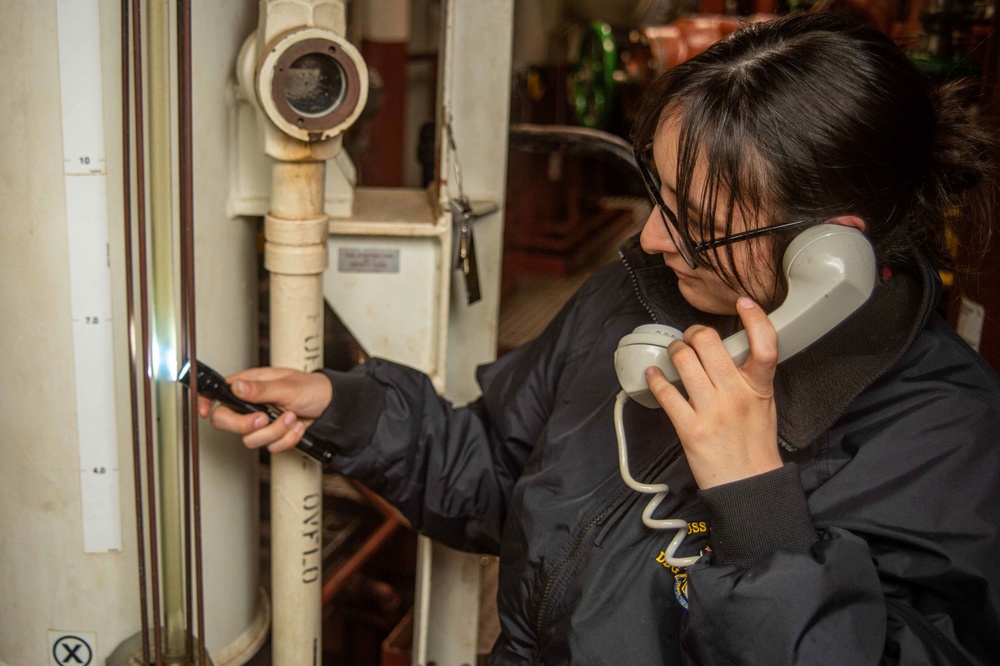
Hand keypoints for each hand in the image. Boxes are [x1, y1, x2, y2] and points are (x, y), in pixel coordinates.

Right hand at [196, 367, 332, 453]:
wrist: (333, 408)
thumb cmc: (313, 388)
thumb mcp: (288, 386)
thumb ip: (261, 389)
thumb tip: (237, 386)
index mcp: (251, 385)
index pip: (219, 391)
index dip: (205, 400)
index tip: (202, 409)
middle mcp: (252, 404)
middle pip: (226, 421)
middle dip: (246, 424)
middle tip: (263, 418)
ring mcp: (262, 421)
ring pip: (250, 439)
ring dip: (275, 431)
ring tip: (292, 417)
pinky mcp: (273, 436)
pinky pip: (270, 447)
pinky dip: (287, 439)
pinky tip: (298, 427)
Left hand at [644, 297, 781, 488]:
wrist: (748, 485)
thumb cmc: (754, 443)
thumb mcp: (764, 404)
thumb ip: (750, 377)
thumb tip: (729, 351)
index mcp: (759, 386)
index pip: (765, 344)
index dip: (755, 318)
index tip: (744, 302)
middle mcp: (736, 394)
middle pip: (709, 343)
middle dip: (693, 334)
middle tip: (690, 339)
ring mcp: (712, 410)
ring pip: (684, 360)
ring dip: (674, 351)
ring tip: (674, 354)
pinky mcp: (691, 428)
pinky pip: (666, 393)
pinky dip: (656, 379)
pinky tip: (653, 375)